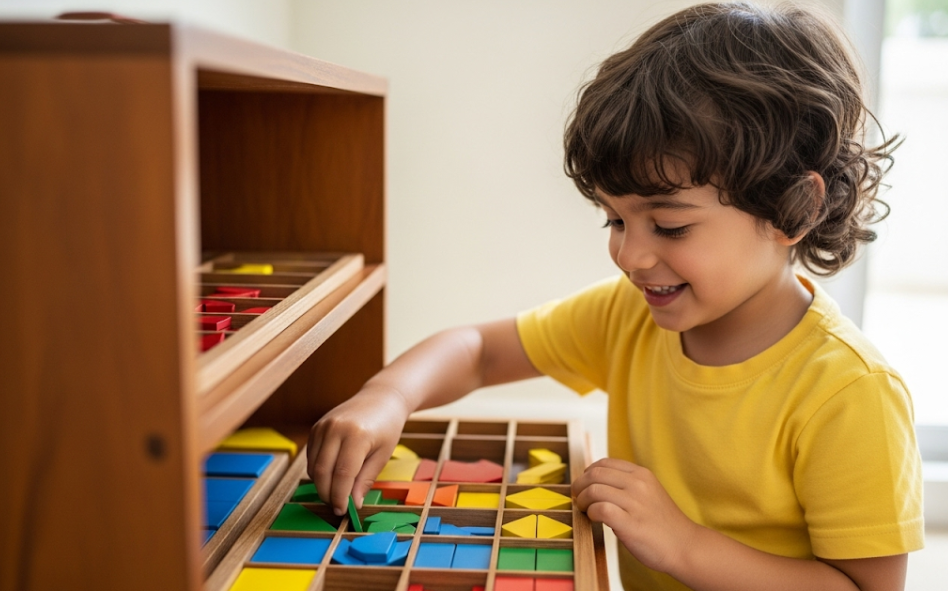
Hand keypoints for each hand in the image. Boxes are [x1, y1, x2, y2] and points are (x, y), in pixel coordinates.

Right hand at [306, 385, 410, 515]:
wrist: (380, 398)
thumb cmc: (387, 427)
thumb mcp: (382, 455)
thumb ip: (365, 480)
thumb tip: (354, 504)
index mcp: (357, 435)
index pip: (342, 474)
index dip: (340, 496)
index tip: (342, 511)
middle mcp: (335, 429)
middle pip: (323, 472)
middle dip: (328, 494)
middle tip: (337, 507)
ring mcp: (323, 426)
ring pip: (314, 466)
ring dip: (321, 485)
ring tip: (336, 493)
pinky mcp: (316, 427)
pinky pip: (311, 456)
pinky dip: (318, 471)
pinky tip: (331, 476)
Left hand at [572, 458, 698, 573]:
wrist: (685, 546)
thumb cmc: (663, 523)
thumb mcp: (648, 492)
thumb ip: (627, 485)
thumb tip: (595, 483)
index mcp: (642, 474)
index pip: (604, 463)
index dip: (588, 473)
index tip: (584, 484)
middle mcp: (638, 484)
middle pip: (595, 474)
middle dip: (580, 486)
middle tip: (578, 498)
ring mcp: (635, 503)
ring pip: (594, 490)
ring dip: (583, 500)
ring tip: (586, 510)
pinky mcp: (631, 523)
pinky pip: (601, 509)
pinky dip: (592, 513)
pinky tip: (595, 519)